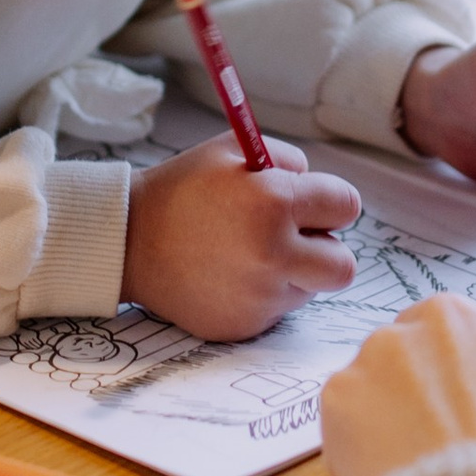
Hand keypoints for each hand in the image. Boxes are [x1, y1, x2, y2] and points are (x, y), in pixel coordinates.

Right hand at [122, 135, 361, 339]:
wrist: (127, 241)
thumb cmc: (182, 189)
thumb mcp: (234, 150)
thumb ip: (288, 161)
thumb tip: (318, 186)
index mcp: (275, 203)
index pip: (347, 207)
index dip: (330, 202)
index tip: (313, 204)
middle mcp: (274, 255)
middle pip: (344, 266)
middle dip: (326, 249)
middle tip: (296, 238)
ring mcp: (259, 297)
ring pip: (310, 289)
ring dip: (292, 272)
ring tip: (248, 253)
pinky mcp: (243, 326)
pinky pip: (276, 311)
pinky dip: (262, 295)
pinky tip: (229, 276)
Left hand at [319, 288, 475, 475]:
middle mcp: (457, 314)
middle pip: (442, 336)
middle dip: (445, 379)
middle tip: (455, 441)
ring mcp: (393, 346)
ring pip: (389, 367)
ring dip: (398, 404)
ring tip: (419, 467)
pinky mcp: (343, 389)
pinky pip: (348, 410)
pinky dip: (358, 440)